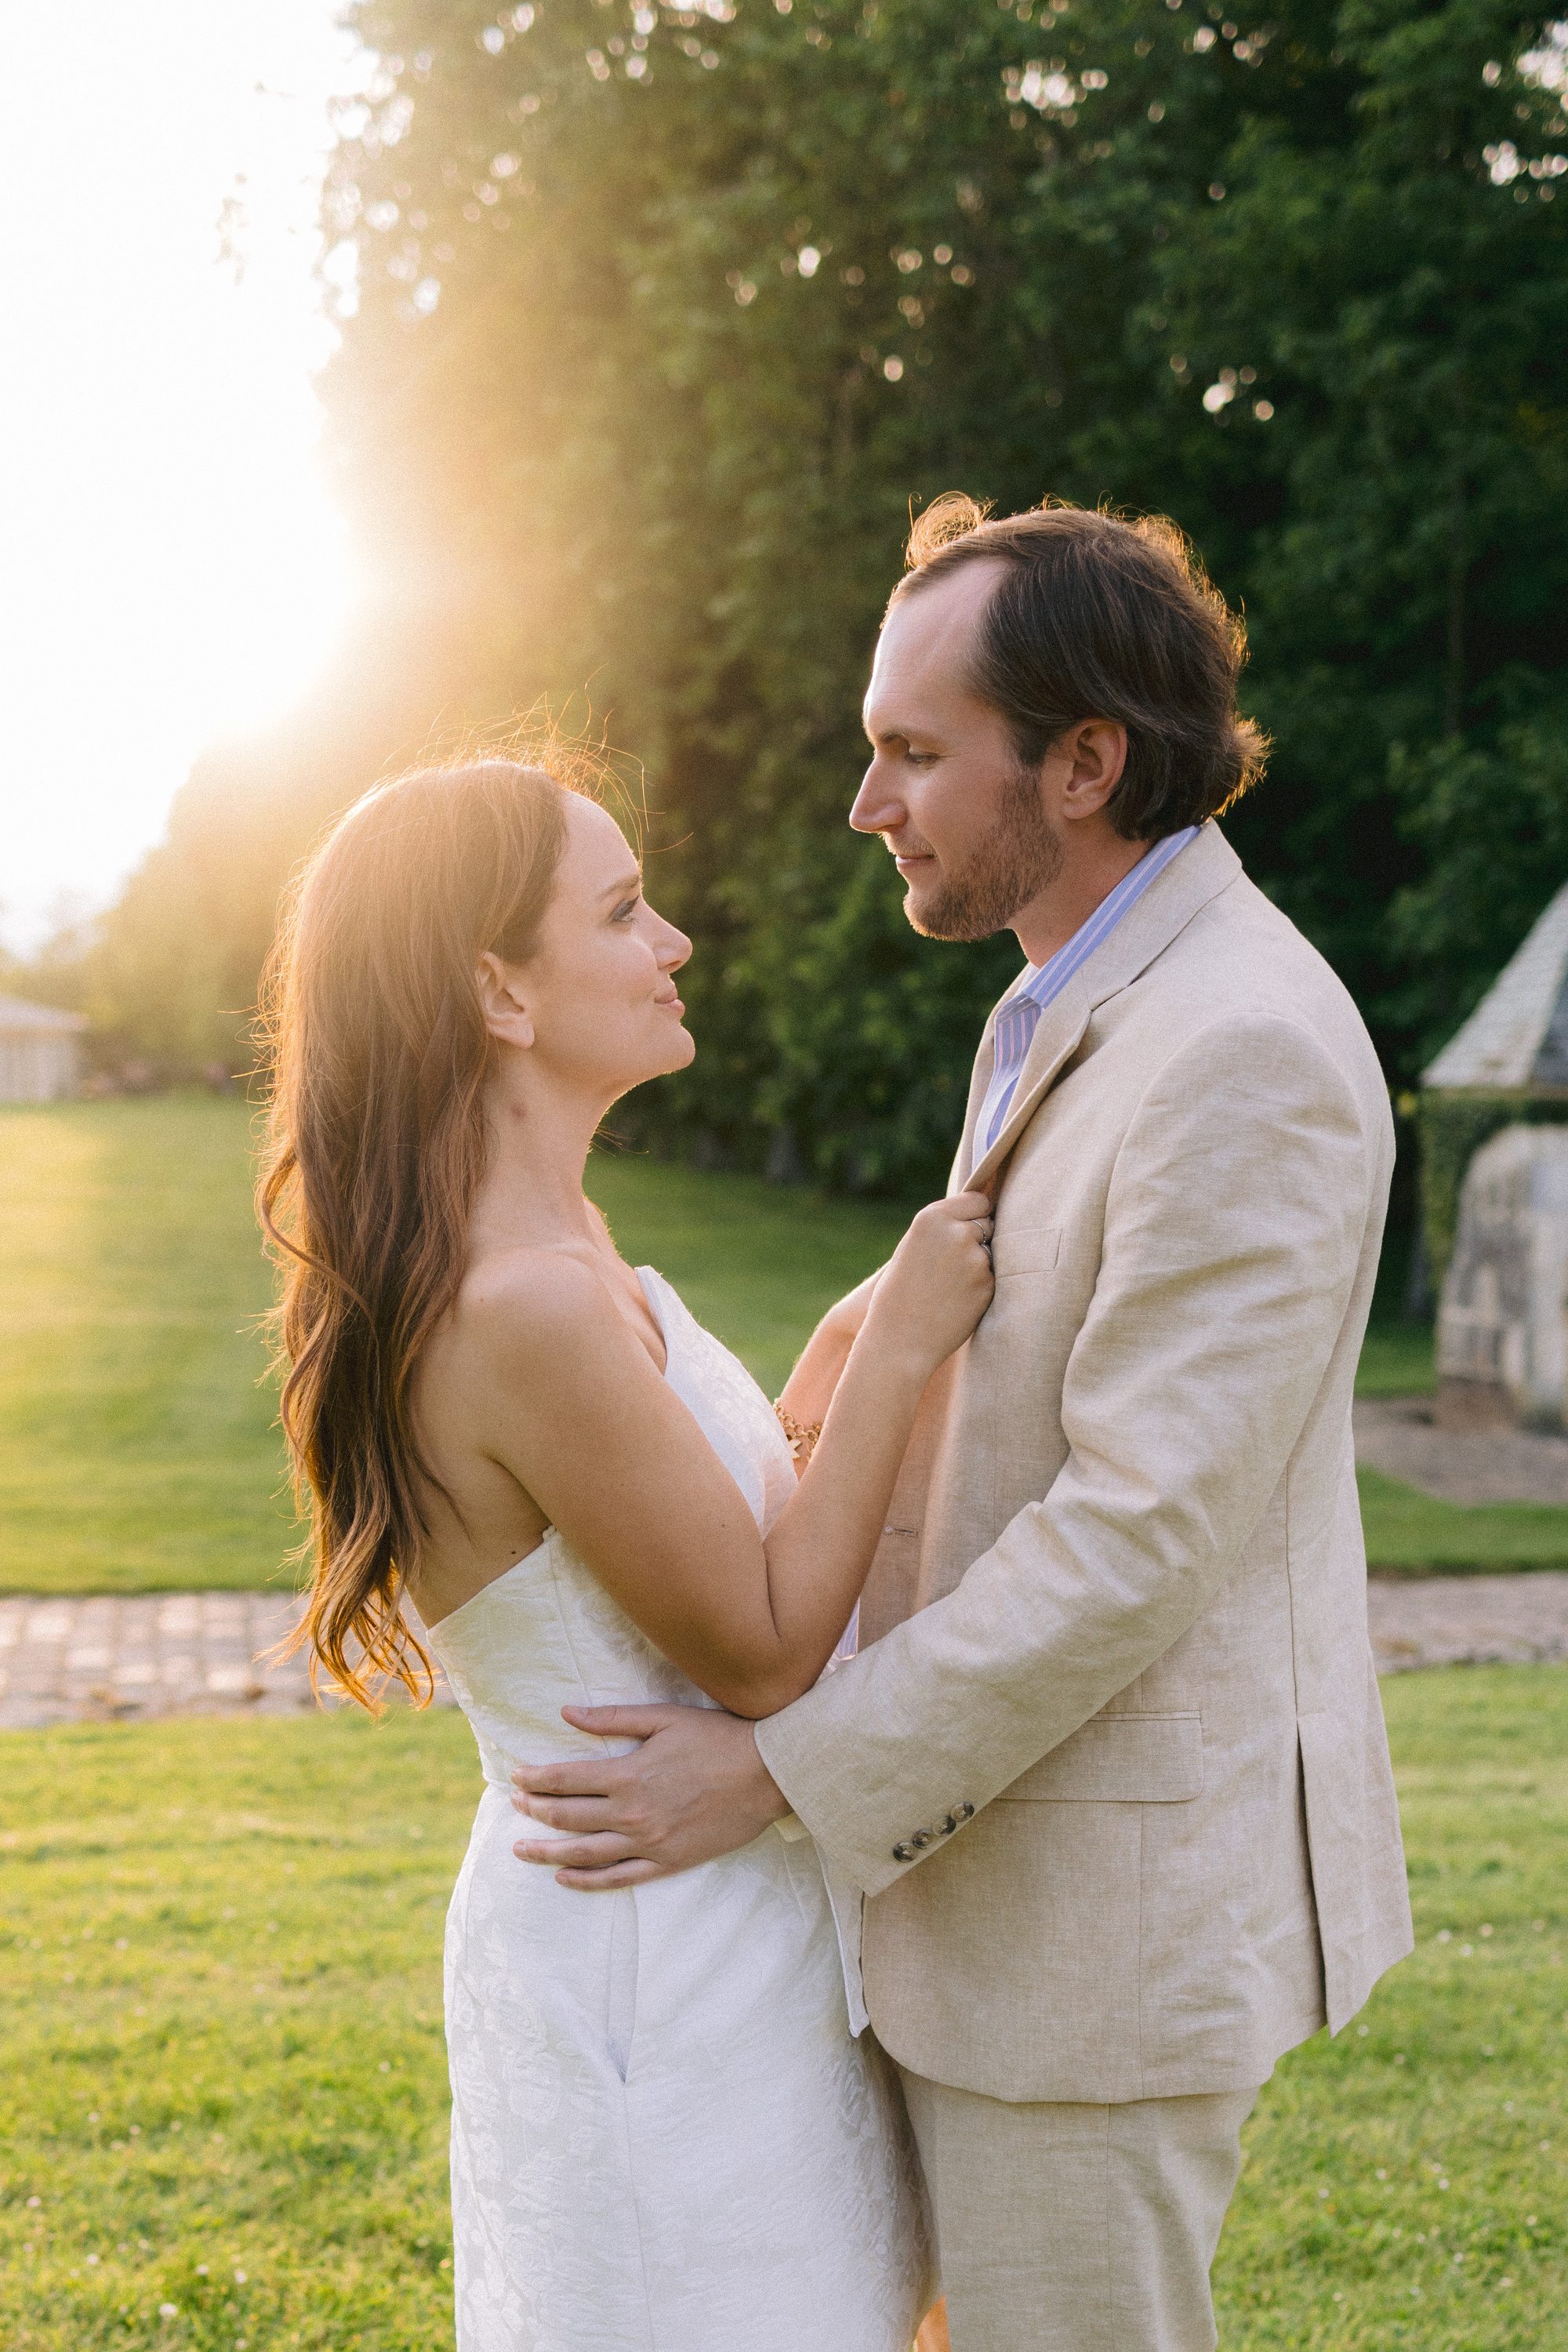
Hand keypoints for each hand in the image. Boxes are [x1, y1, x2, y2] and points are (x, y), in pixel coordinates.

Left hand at [511, 1702, 791, 1888]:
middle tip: (515, 1805)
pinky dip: (587, 1881)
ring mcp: (649, 1843)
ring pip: (585, 1853)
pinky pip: (618, 1878)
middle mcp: (632, 1813)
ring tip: (523, 1850)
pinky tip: (565, 1878)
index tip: (517, 1776)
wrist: (767, 1775)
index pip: (566, 1779)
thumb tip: (566, 1711)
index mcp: (629, 1774)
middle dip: (536, 1810)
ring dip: (548, 1852)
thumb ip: (613, 1717)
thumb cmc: (717, 1738)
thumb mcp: (664, 1717)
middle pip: (569, 1816)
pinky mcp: (668, 1863)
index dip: (536, 1779)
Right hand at [861, 1190, 994, 1373]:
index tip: (968, 1226)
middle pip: (987, 1224)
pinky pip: (992, 1276)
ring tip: (949, 1286)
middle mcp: (957, 1232)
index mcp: (932, 1217)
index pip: (977, 1199)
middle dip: (977, 1239)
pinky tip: (957, 1300)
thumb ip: (943, 1227)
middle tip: (950, 1265)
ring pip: (991, 1252)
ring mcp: (975, 1258)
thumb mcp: (913, 1246)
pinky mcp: (987, 1284)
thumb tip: (979, 1214)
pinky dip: (981, 1286)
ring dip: (979, 1264)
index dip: (975, 1214)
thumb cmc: (901, 1292)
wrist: (900, 1338)